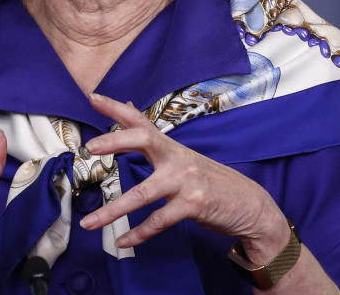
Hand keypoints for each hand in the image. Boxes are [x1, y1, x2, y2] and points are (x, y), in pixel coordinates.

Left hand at [79, 94, 287, 257]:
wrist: (251, 206)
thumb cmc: (211, 182)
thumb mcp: (183, 159)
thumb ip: (155, 141)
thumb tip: (130, 108)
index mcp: (171, 147)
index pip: (140, 121)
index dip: (117, 108)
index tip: (94, 97)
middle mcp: (177, 158)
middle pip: (144, 139)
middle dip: (116, 141)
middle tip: (91, 147)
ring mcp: (186, 181)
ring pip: (143, 193)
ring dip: (113, 211)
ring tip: (88, 223)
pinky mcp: (194, 205)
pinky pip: (159, 221)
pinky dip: (138, 233)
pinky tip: (122, 242)